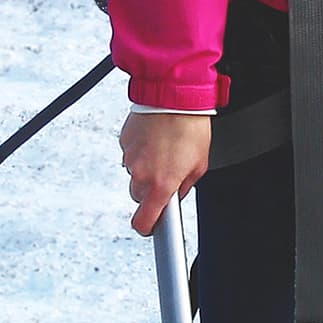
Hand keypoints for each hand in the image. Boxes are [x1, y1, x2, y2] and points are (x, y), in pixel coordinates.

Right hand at [122, 111, 210, 234]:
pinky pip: (131, 155)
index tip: (152, 226)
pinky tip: (156, 140)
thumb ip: (185, 186)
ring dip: (146, 168)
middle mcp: (141, 175)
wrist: (174, 96)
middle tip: (167, 174)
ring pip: (134, 174)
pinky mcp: (124, 142)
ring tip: (164, 151)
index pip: (143, 221)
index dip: (148, 227)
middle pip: (138, 196)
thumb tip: (177, 194)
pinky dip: (141, 151)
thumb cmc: (190, 128)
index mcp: (160, 185)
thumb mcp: (199, 164)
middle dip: (150, 191)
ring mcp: (129, 158)